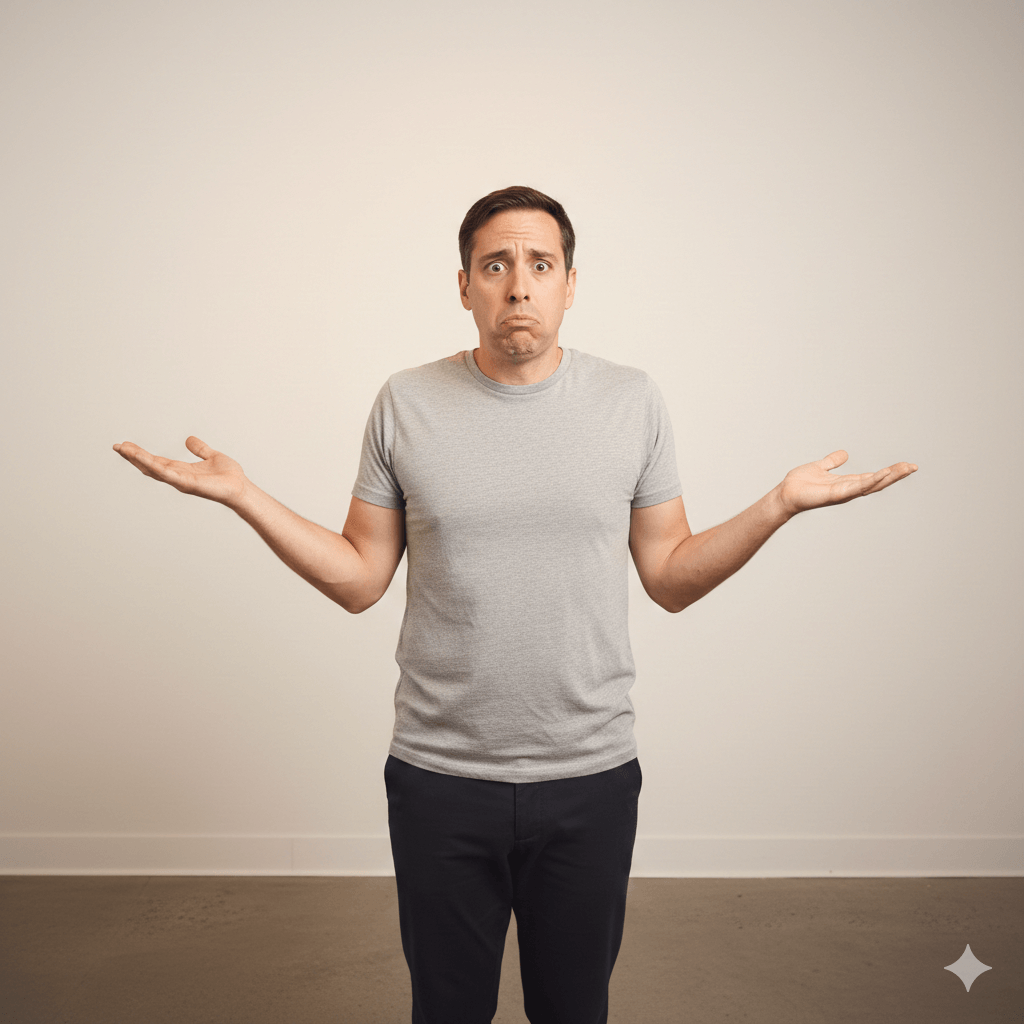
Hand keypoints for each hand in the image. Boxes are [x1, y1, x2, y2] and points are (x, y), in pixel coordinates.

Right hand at [112, 435, 248, 507]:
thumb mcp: (211, 456)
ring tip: (123, 450)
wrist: (240, 488)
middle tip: (117, 446)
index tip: (126, 445)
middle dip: (133, 457)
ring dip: (138, 460)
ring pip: (154, 469)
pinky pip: (167, 474)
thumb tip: (189, 439)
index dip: (141, 454)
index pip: (156, 461)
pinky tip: (142, 460)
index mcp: (182, 470)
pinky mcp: (187, 484)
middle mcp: (178, 477)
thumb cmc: (229, 477)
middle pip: (150, 466)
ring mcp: (181, 481)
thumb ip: (200, 449)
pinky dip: (154, 467)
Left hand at [776, 450, 917, 517]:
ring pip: (871, 485)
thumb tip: (844, 453)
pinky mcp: (836, 494)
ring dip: (888, 477)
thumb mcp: (820, 467)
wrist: (785, 494)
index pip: (872, 477)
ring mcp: (844, 493)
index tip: (905, 466)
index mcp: (847, 483)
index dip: (889, 473)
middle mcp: (848, 489)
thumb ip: (832, 461)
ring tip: (905, 469)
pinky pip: (856, 487)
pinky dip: (870, 481)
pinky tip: (882, 474)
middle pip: (877, 482)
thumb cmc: (800, 484)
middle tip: (913, 467)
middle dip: (895, 475)